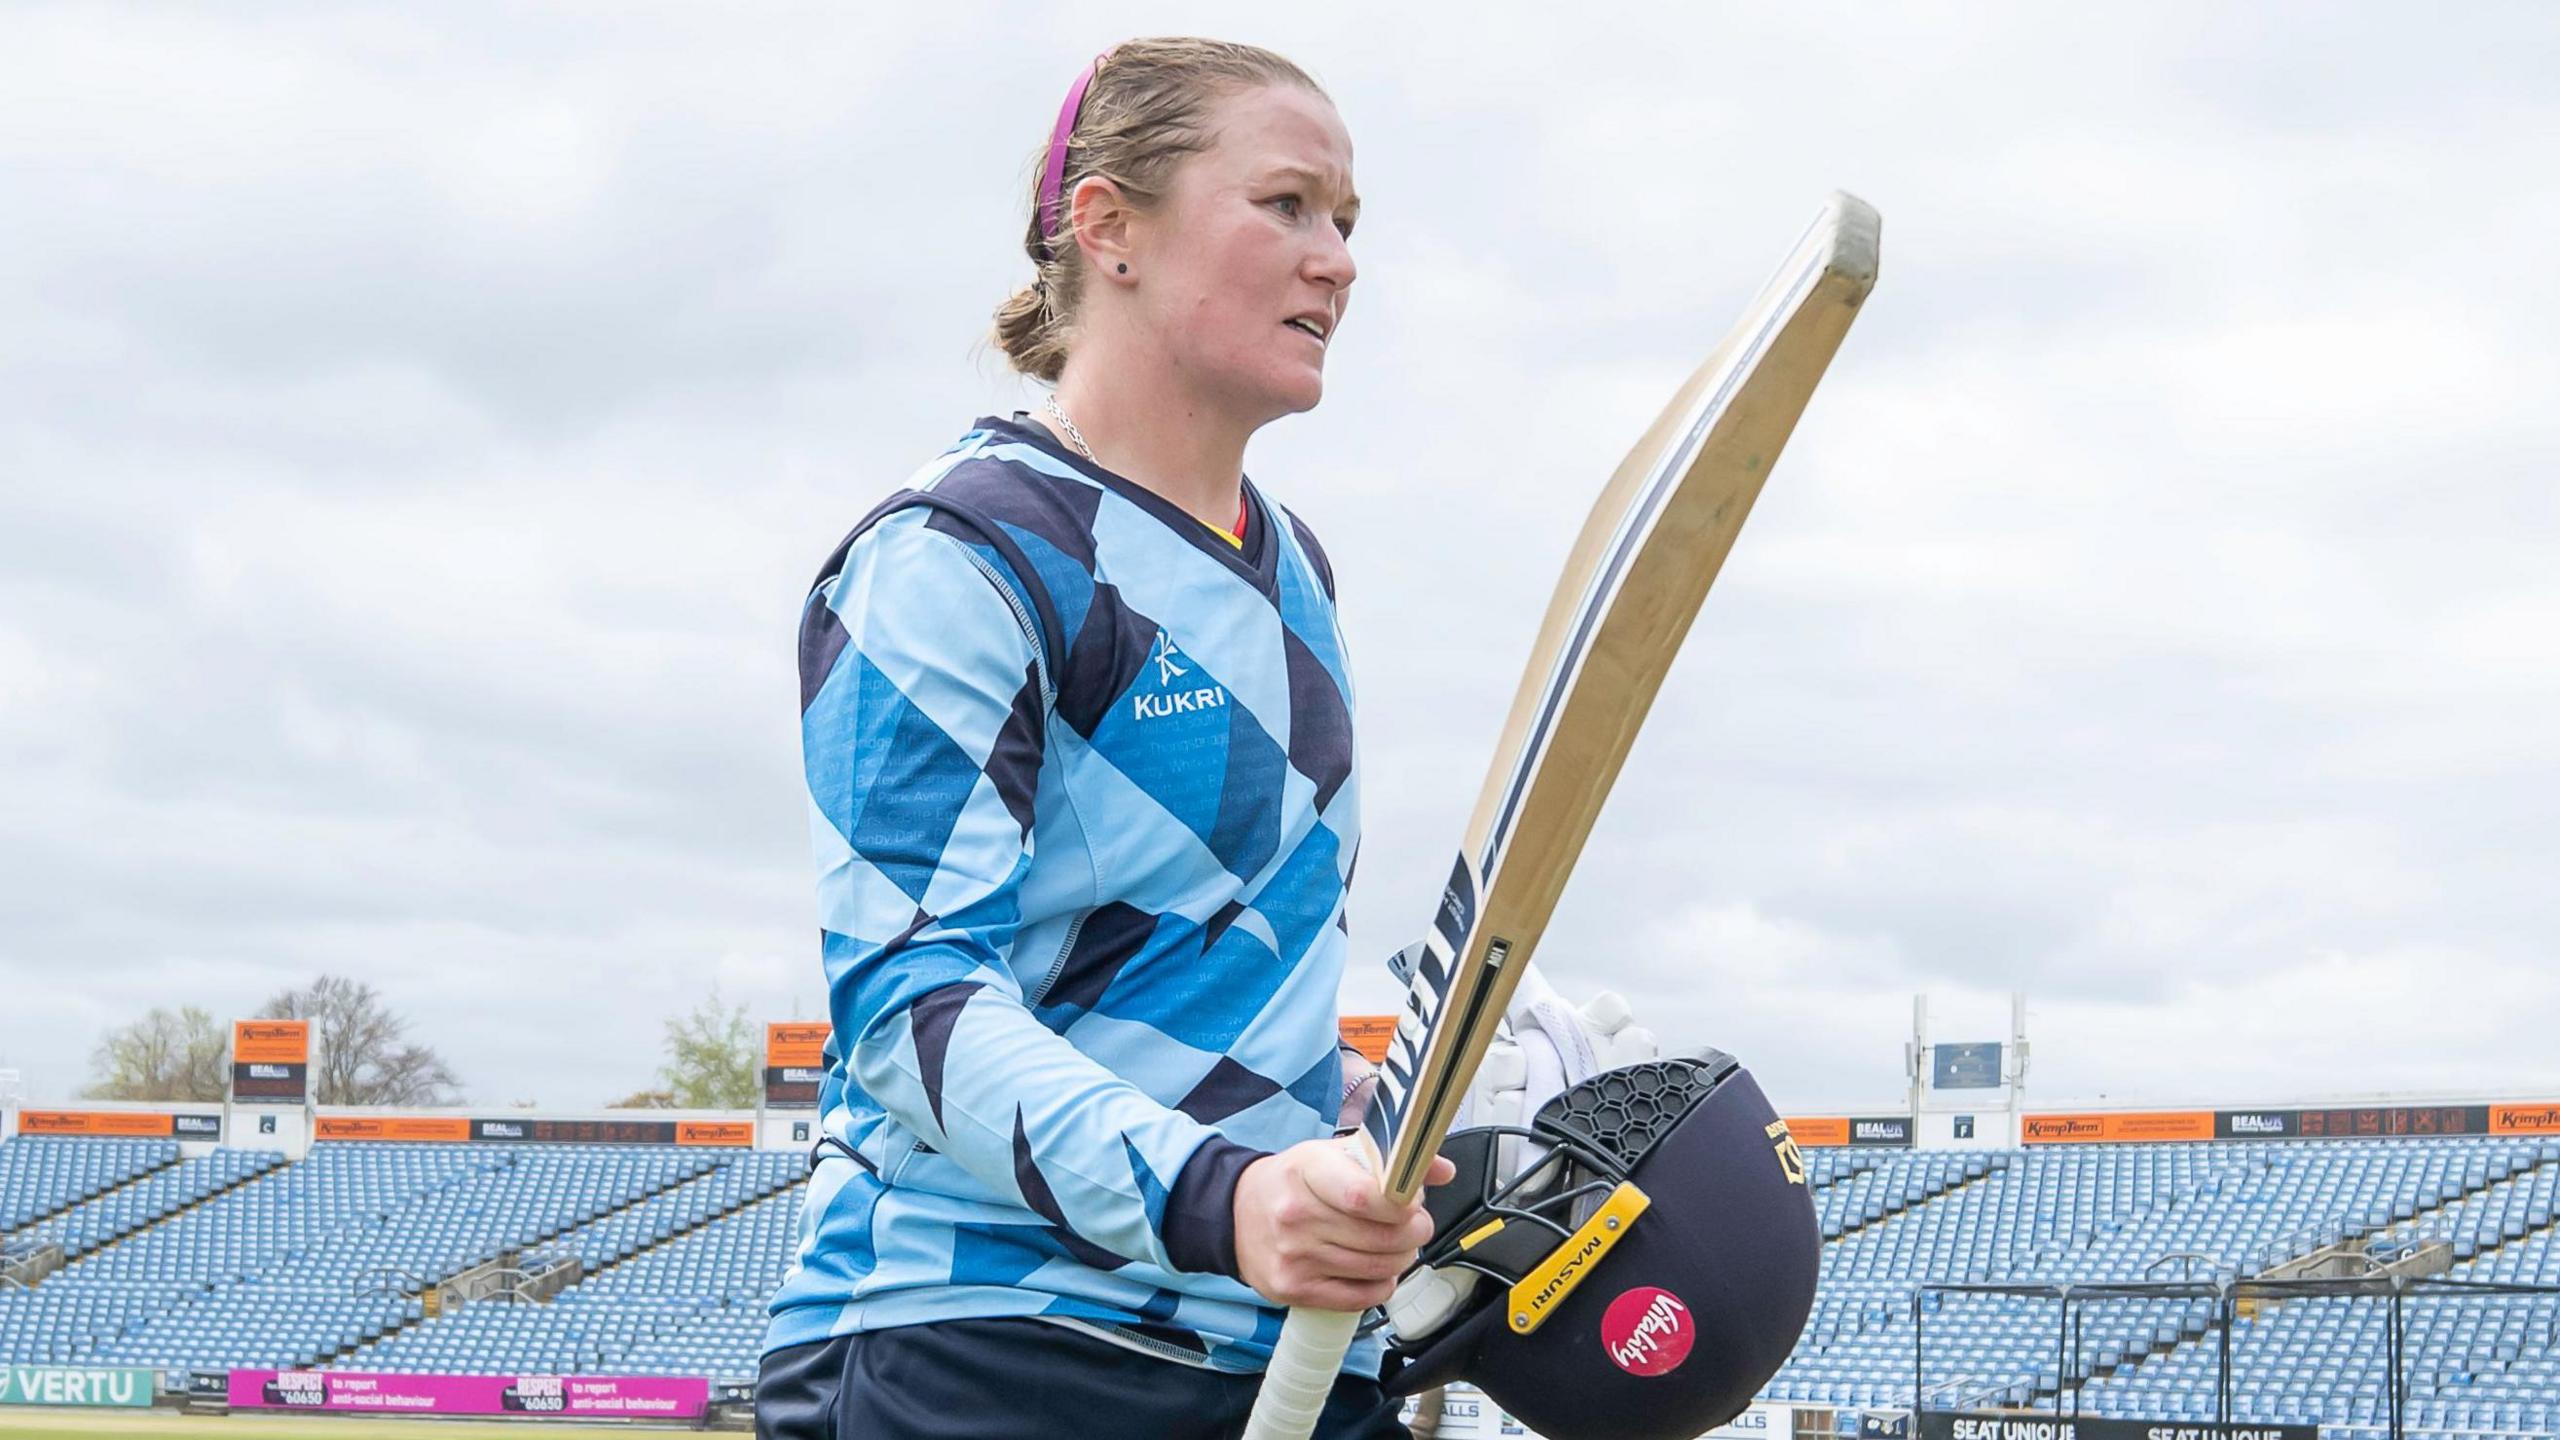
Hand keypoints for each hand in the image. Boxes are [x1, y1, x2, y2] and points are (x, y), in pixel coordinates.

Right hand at [1233, 1136, 1456, 1310]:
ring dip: (1401, 1258)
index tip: (1413, 1200)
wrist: (1236, 1213)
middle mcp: (1297, 1215)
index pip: (1364, 1195)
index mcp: (1308, 1171)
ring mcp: (1294, 1256)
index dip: (1401, 1203)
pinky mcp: (1295, 1289)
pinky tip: (1376, 1269)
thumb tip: (1441, 1169)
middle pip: (1380, 1237)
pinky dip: (1381, 1285)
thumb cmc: (1293, 1181)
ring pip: (1377, 1269)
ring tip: (1396, 1244)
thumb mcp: (1333, 1153)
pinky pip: (1361, 1297)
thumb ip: (1389, 1159)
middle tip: (1416, 1224)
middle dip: (1414, 1232)